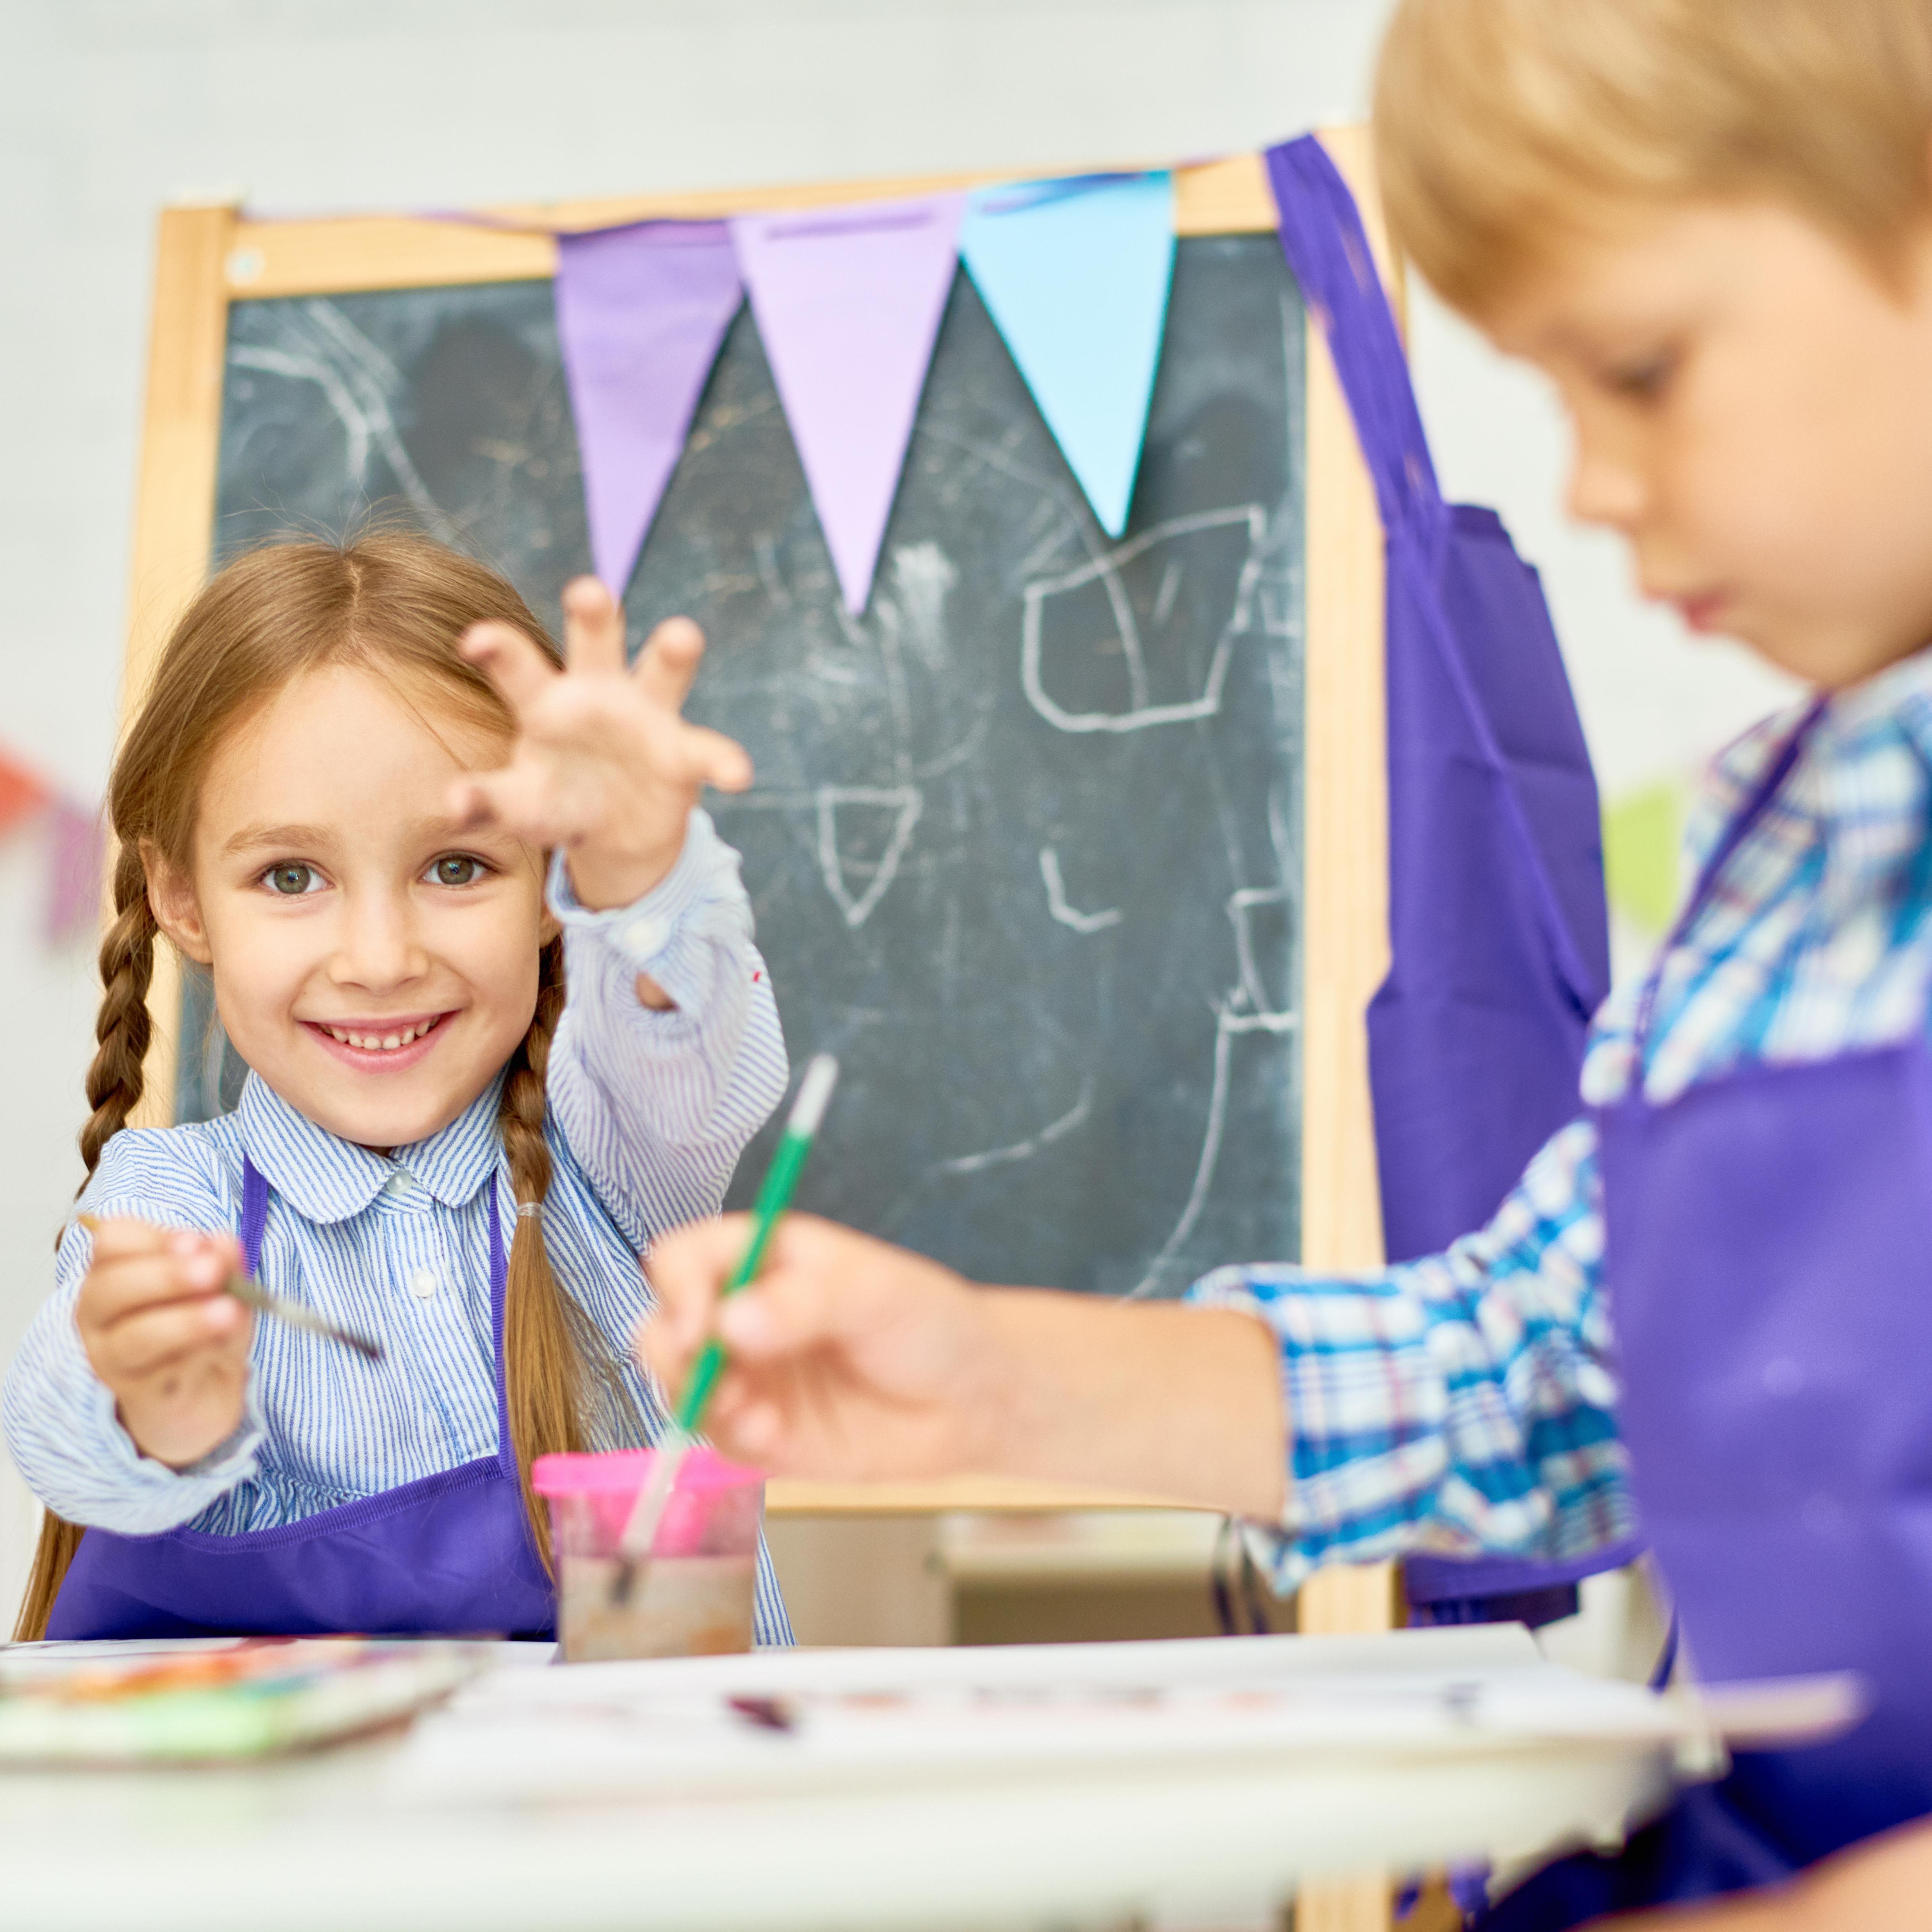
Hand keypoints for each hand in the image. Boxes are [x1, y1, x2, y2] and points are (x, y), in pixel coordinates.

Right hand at [75, 1220, 252, 1469]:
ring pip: (135, 1337)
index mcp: (115, 1272)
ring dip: (186, 1321)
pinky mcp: (138, 1397)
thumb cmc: (204, 1328)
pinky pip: (163, 1374)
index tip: (196, 1242)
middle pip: (112, 1287)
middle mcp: (100, 1315)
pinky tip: (224, 1347)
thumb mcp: (222, 1289)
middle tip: (213, 1271)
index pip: (112, 1242)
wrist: (205, 1395)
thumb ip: (222, 1263)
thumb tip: (222, 1242)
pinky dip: (199, 1356)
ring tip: (228, 1312)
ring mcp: (112, 1360)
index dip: (153, 1239)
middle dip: (167, 1276)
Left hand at [450, 578, 753, 911]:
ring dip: (673, 652)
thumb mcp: (522, 805)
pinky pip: (707, 752)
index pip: (519, 668)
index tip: (476, 639)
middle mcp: (599, 693)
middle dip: (593, 615)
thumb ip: (489, 802)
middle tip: (587, 590)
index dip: (501, 650)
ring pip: (661, 673)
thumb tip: (453, 805)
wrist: (614, 828)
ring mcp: (648, 717)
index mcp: (546, 701)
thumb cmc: (557, 800)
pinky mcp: (684, 755)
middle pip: (596, 643)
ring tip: (683, 633)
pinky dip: (723, 761)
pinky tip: (738, 774)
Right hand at [640, 1215, 1005, 1479]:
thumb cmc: (929, 1322)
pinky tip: (775, 1436)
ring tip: (757, 1414)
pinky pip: (719, 1440)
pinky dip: (734, 1439)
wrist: (972, 1399)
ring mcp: (749, 1377)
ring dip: (702, 1403)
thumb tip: (730, 1322)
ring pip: (680, 1388)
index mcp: (762, 1259)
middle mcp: (743, 1315)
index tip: (700, 1322)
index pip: (685, 1258)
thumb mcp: (876, 1292)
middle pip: (664, 1326)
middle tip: (717, 1375)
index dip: (678, 1285)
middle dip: (673, 1354)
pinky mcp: (762, 1434)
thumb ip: (804, 1302)